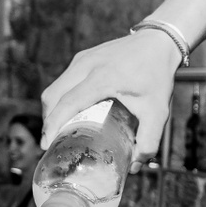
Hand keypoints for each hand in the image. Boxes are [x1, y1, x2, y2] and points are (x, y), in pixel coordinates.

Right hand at [40, 27, 181, 158]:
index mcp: (102, 78)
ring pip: (54, 88)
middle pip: (52, 96)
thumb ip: (149, 140)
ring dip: (52, 110)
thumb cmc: (157, 75)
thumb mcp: (158, 110)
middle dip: (48, 121)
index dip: (53, 125)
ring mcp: (82, 59)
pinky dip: (60, 98)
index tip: (46, 145)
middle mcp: (86, 65)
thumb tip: (135, 166)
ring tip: (59, 130)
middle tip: (53, 142)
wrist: (159, 40)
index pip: (67, 103)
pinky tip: (70, 112)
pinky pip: (63, 80)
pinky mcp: (83, 57)